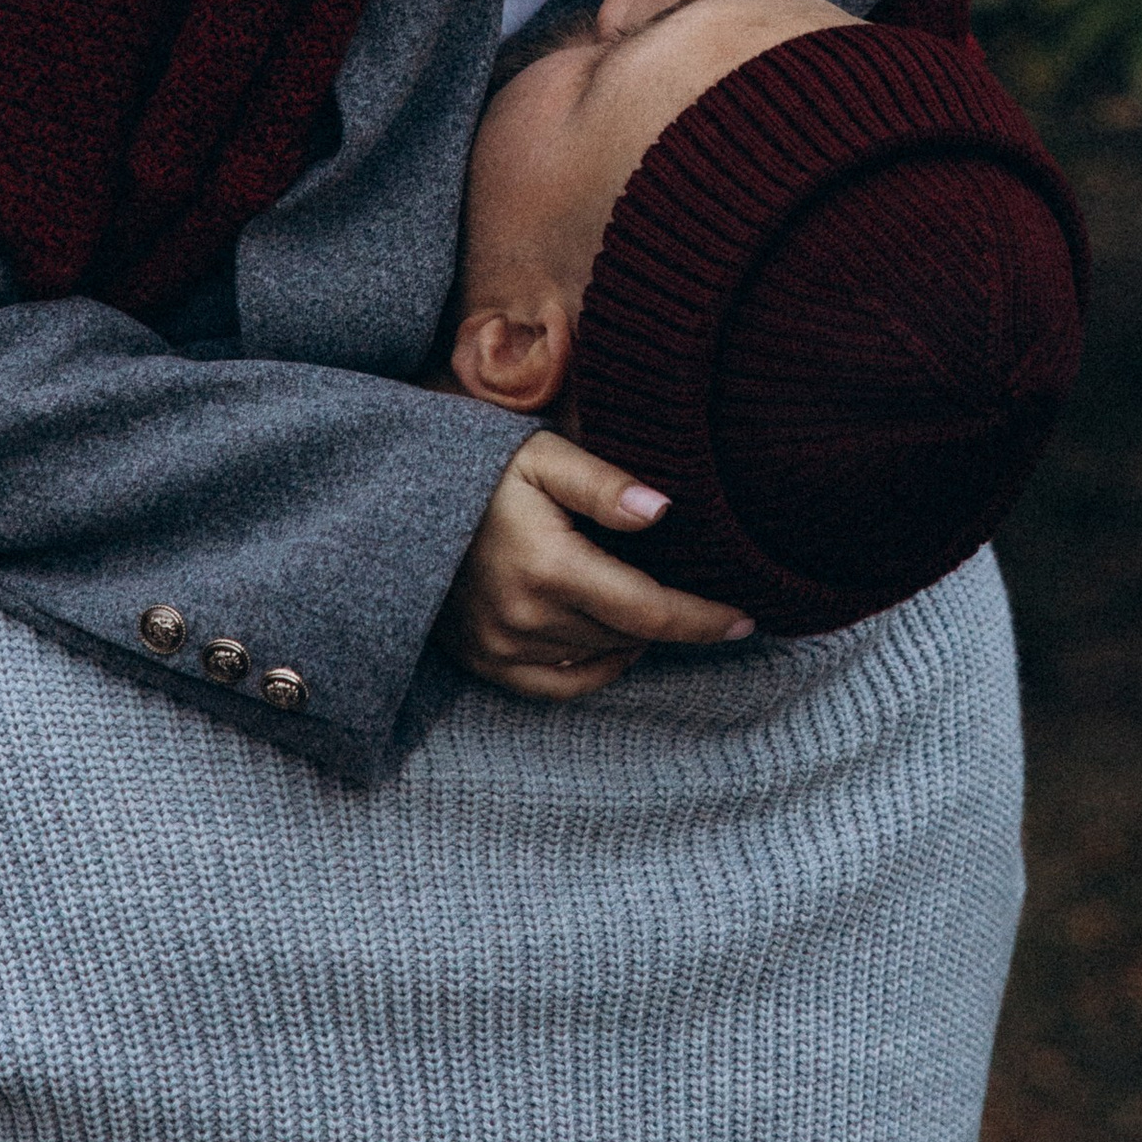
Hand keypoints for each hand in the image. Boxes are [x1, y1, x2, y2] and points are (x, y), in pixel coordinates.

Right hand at [436, 431, 753, 698]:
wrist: (395, 496)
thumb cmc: (477, 467)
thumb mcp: (542, 456)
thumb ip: (604, 485)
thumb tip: (664, 512)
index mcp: (550, 569)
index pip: (649, 612)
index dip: (703, 620)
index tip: (747, 619)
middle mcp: (525, 619)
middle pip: (628, 635)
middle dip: (671, 619)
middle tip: (695, 587)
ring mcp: (500, 647)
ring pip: (597, 656)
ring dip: (632, 636)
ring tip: (648, 600)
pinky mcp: (481, 661)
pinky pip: (557, 685)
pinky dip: (593, 667)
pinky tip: (610, 638)